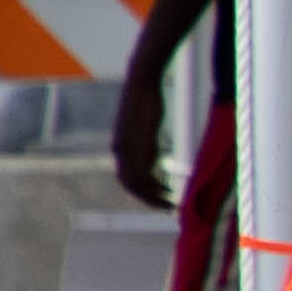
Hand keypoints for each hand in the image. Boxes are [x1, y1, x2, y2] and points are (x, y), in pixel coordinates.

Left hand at [110, 68, 163, 211]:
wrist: (141, 83)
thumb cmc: (145, 99)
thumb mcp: (144, 126)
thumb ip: (145, 143)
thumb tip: (152, 156)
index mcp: (120, 147)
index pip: (127, 178)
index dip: (142, 192)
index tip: (159, 197)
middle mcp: (120, 151)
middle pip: (130, 185)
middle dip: (148, 199)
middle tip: (166, 208)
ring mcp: (127, 148)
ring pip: (137, 183)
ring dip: (153, 197)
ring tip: (171, 203)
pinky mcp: (137, 143)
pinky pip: (144, 173)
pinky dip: (156, 186)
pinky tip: (169, 189)